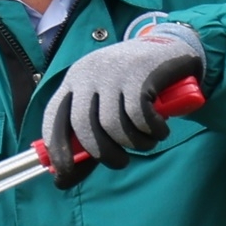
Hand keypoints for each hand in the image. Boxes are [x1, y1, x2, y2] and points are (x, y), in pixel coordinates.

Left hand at [40, 16, 204, 171]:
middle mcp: (88, 73)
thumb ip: (88, 133)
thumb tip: (65, 177)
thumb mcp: (106, 101)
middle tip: (120, 162)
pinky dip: (151, 131)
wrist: (171, 47)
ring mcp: (113, 71)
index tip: (63, 175)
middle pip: (83, 126)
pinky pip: (139, 117)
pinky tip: (159, 130)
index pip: (53, 117)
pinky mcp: (139, 73)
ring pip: (114, 126)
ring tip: (146, 142)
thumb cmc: (133, 84)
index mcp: (73, 80)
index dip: (56, 150)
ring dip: (134, 144)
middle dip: (103, 154)